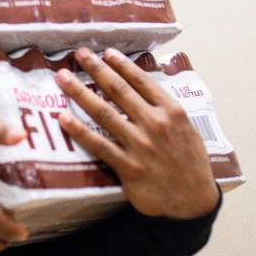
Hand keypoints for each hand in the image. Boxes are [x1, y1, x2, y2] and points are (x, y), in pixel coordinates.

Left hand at [54, 47, 219, 219]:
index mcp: (172, 112)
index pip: (141, 81)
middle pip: (119, 90)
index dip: (121, 64)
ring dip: (80, 92)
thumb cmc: (191, 165)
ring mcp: (140, 145)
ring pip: (104, 112)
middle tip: (79, 54)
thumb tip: (146, 90)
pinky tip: (63, 118)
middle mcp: (155, 123)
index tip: (105, 52)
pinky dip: (79, 131)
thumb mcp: (188, 130)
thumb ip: (167, 110)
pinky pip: (98, 145)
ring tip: (62, 77)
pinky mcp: (128, 166)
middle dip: (96, 69)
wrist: (194, 203)